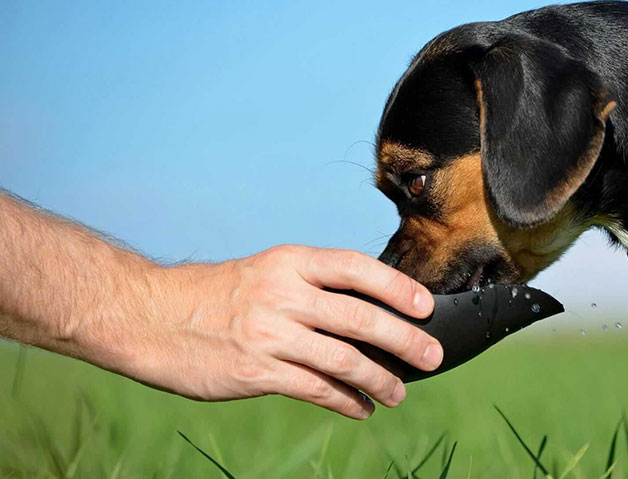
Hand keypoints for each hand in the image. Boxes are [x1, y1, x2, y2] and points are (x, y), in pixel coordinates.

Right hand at [116, 245, 441, 418]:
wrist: (150, 317)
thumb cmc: (213, 296)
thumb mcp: (263, 272)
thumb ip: (310, 286)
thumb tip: (367, 311)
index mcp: (289, 262)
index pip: (356, 267)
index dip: (396, 287)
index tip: (426, 306)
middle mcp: (283, 294)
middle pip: (360, 318)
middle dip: (405, 339)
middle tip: (432, 356)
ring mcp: (270, 334)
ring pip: (344, 360)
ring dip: (380, 379)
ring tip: (399, 392)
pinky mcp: (257, 372)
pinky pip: (315, 389)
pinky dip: (345, 401)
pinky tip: (361, 409)